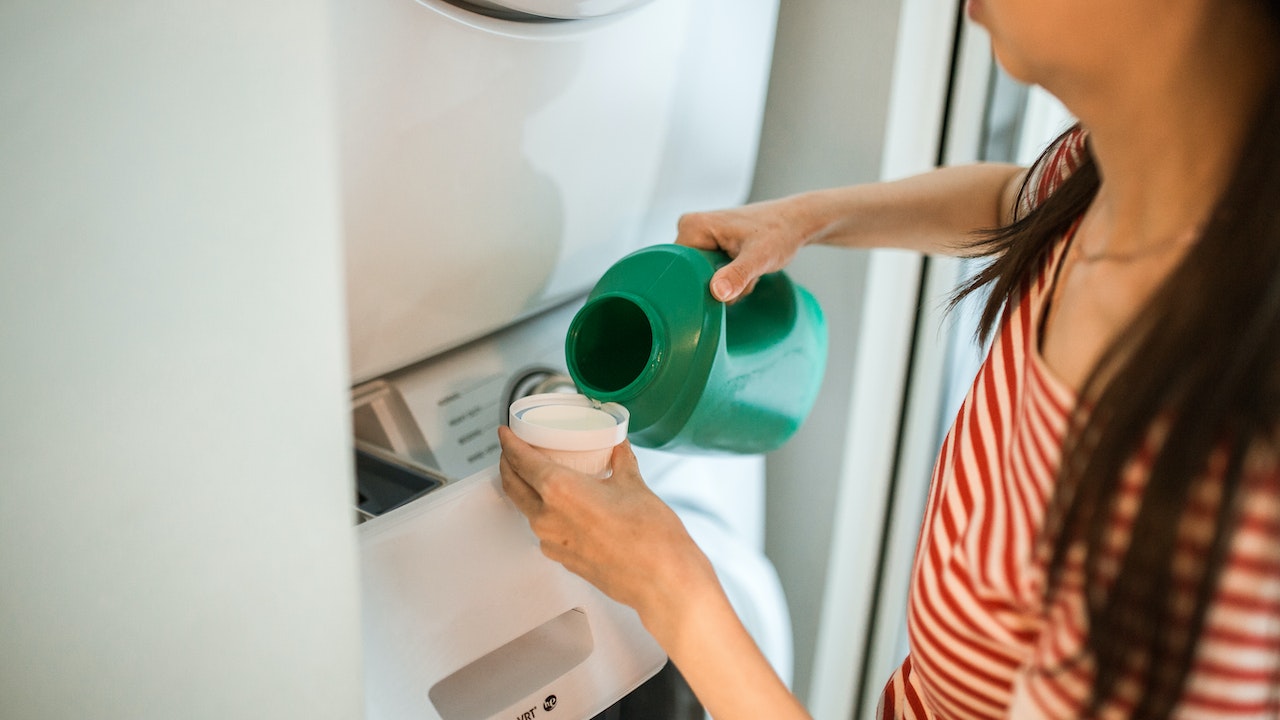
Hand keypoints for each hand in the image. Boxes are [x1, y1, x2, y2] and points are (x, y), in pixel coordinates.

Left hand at [496, 426, 717, 624]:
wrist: (661, 579)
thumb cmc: (650, 535)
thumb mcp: (634, 484)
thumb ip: (620, 462)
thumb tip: (618, 448)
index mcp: (559, 490)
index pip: (520, 460)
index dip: (509, 443)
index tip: (505, 433)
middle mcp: (547, 517)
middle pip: (513, 486)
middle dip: (508, 466)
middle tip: (513, 452)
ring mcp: (552, 543)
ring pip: (526, 510)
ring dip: (525, 491)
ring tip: (537, 477)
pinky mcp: (563, 560)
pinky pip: (544, 531)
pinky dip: (544, 514)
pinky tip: (562, 508)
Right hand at [675, 195, 811, 302]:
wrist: (796, 222)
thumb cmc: (780, 233)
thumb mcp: (759, 257)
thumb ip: (737, 275)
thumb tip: (716, 293)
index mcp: (692, 226)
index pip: (679, 268)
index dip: (701, 283)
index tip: (727, 282)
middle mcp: (690, 229)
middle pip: (691, 276)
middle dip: (719, 285)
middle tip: (744, 274)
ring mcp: (700, 238)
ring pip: (704, 279)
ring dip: (728, 284)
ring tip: (748, 269)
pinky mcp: (710, 246)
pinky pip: (712, 275)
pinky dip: (732, 279)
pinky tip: (746, 268)